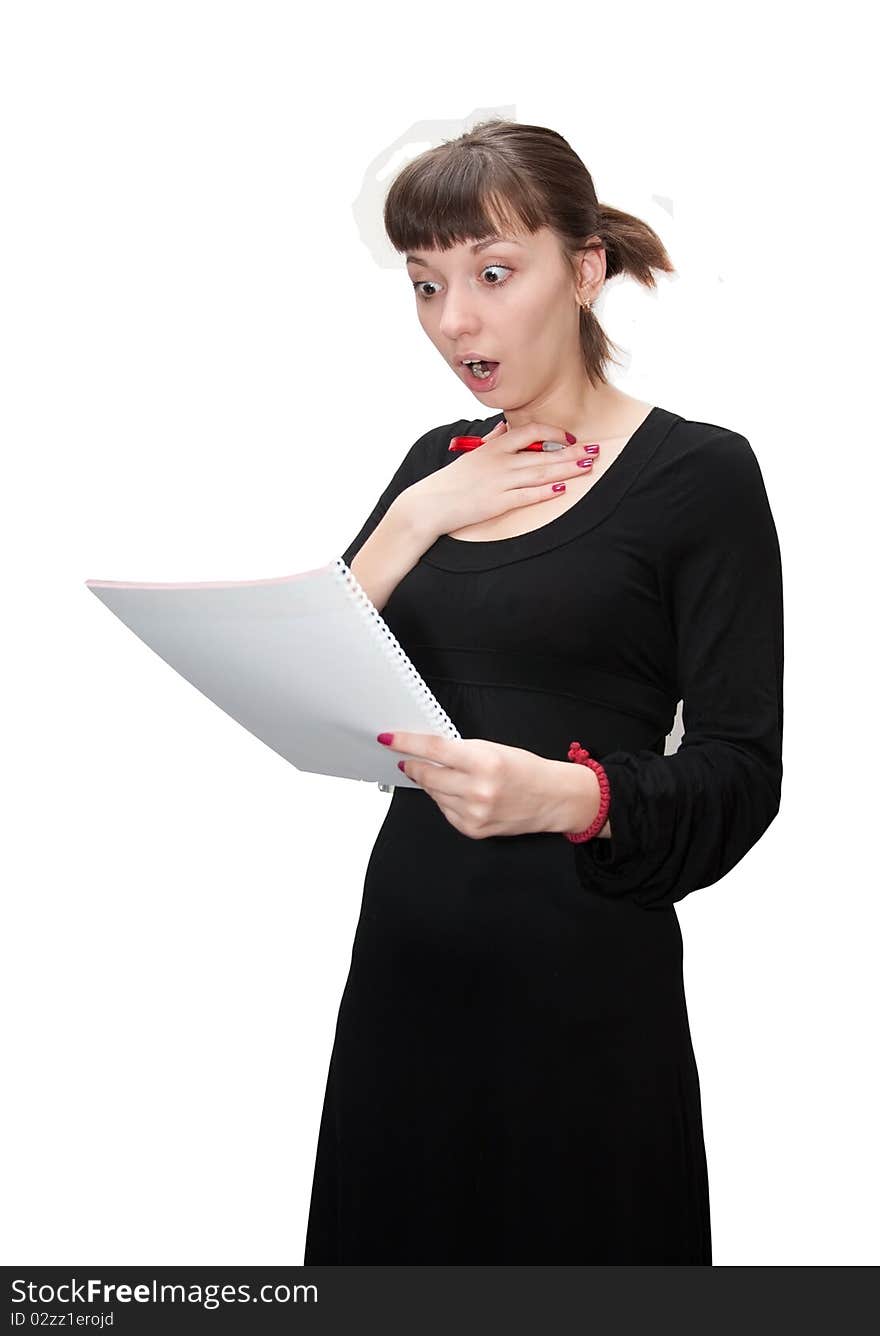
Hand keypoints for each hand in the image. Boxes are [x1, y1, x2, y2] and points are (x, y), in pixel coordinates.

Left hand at [376, 730, 579, 839]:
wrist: (552, 798)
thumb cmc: (525, 769)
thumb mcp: (493, 749)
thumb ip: (460, 751)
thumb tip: (426, 751)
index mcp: (484, 762)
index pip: (434, 749)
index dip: (407, 743)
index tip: (389, 739)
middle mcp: (478, 790)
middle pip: (428, 774)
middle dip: (415, 765)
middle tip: (408, 759)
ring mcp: (474, 813)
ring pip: (434, 793)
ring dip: (432, 783)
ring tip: (450, 776)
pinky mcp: (473, 829)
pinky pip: (445, 810)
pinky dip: (446, 800)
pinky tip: (461, 794)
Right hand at [401, 418, 596, 542]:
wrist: (431, 503)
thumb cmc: (453, 480)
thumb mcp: (473, 453)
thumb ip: (492, 440)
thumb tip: (505, 428)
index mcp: (494, 446)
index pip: (530, 431)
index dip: (554, 432)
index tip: (570, 438)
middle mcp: (500, 461)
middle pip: (543, 453)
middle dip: (572, 452)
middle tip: (595, 450)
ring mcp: (499, 482)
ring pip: (541, 473)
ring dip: (567, 469)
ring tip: (587, 466)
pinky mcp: (497, 503)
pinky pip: (527, 495)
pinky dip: (546, 492)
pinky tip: (562, 489)